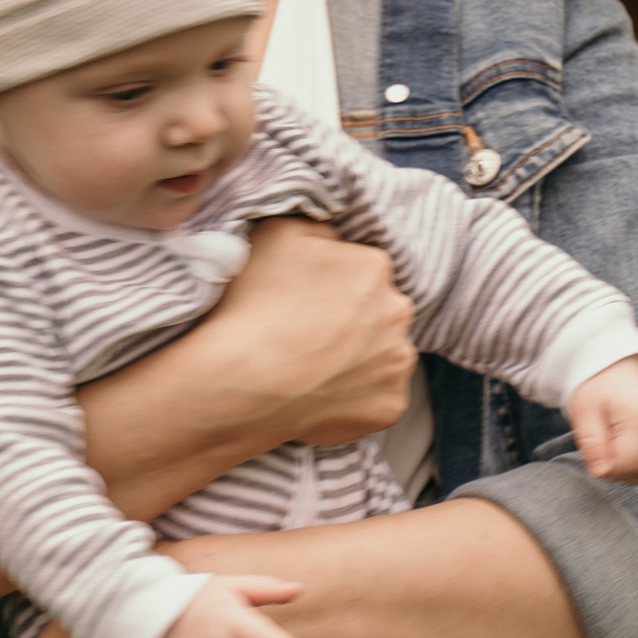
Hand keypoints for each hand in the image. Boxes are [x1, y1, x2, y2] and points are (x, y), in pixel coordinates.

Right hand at [205, 216, 414, 445]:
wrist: (240, 381)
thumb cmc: (253, 304)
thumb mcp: (276, 233)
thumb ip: (317, 229)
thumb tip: (332, 241)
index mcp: (374, 267)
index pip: (360, 271)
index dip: (330, 286)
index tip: (303, 302)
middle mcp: (397, 312)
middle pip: (378, 312)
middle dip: (353, 321)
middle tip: (308, 336)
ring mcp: (397, 364)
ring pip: (382, 356)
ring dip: (358, 359)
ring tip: (312, 369)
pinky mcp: (389, 408)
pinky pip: (377, 398)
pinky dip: (355, 398)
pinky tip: (319, 395)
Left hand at [565, 356, 637, 483]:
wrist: (617, 363)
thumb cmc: (597, 386)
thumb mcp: (584, 411)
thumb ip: (592, 444)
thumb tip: (601, 474)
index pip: (625, 468)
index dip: (604, 465)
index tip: (595, 445)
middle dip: (618, 469)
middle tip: (603, 443)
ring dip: (630, 470)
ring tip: (614, 442)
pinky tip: (626, 443)